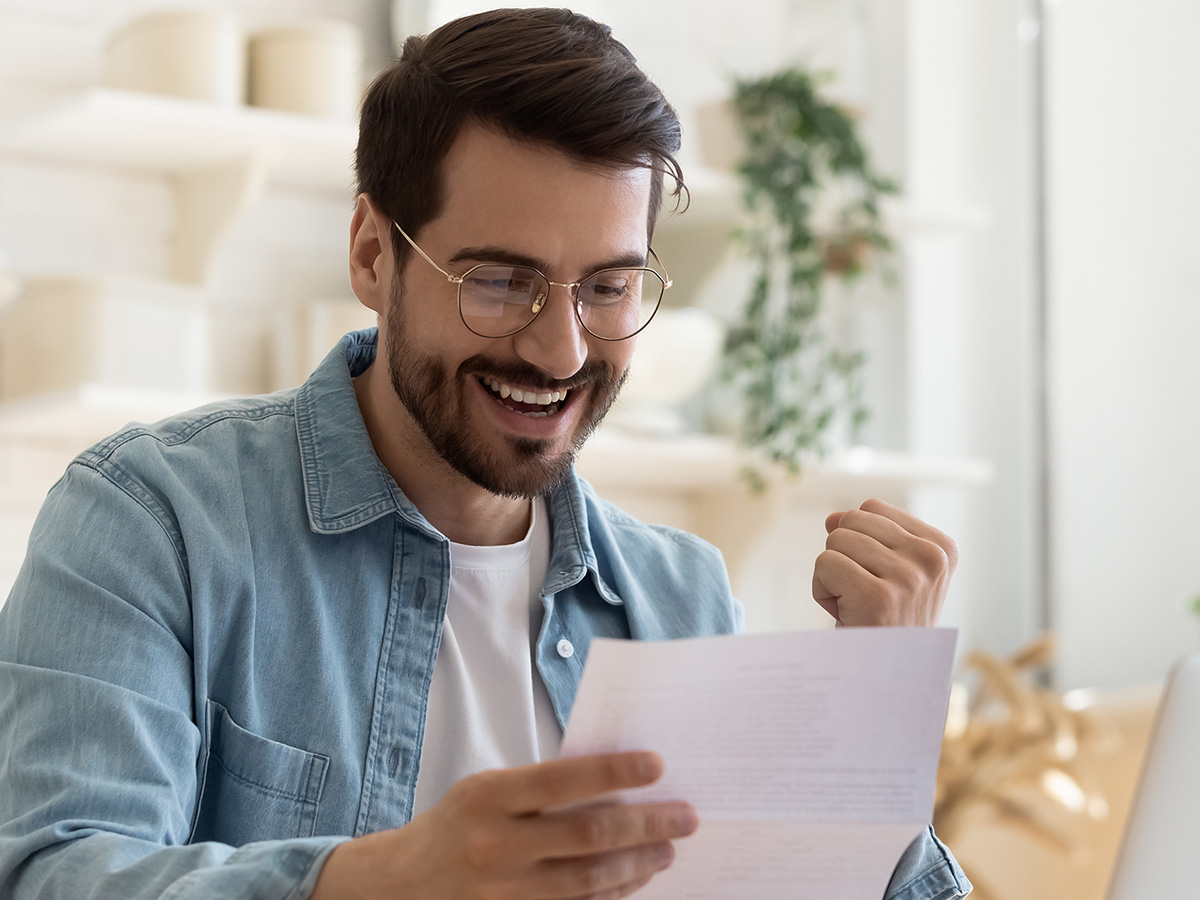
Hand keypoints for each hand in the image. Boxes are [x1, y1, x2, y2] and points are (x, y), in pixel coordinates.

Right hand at [310, 751, 697, 899]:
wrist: (400, 886)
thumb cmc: (455, 825)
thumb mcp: (487, 790)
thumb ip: (542, 788)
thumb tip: (616, 783)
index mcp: (488, 796)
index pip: (563, 780)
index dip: (614, 772)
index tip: (657, 766)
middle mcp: (496, 845)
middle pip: (588, 835)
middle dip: (646, 825)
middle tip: (684, 817)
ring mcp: (504, 892)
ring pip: (589, 881)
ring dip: (637, 865)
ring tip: (668, 850)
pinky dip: (612, 896)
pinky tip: (636, 880)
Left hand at [811, 498, 957, 626]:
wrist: (889, 681)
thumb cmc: (885, 624)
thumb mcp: (887, 573)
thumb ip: (865, 537)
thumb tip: (832, 517)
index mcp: (942, 547)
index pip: (871, 508)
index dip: (858, 541)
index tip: (878, 579)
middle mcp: (932, 558)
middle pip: (851, 520)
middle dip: (842, 556)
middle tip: (861, 595)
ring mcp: (909, 577)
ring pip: (835, 540)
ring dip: (831, 575)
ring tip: (855, 606)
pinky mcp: (879, 597)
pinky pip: (824, 564)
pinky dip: (821, 590)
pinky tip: (843, 613)